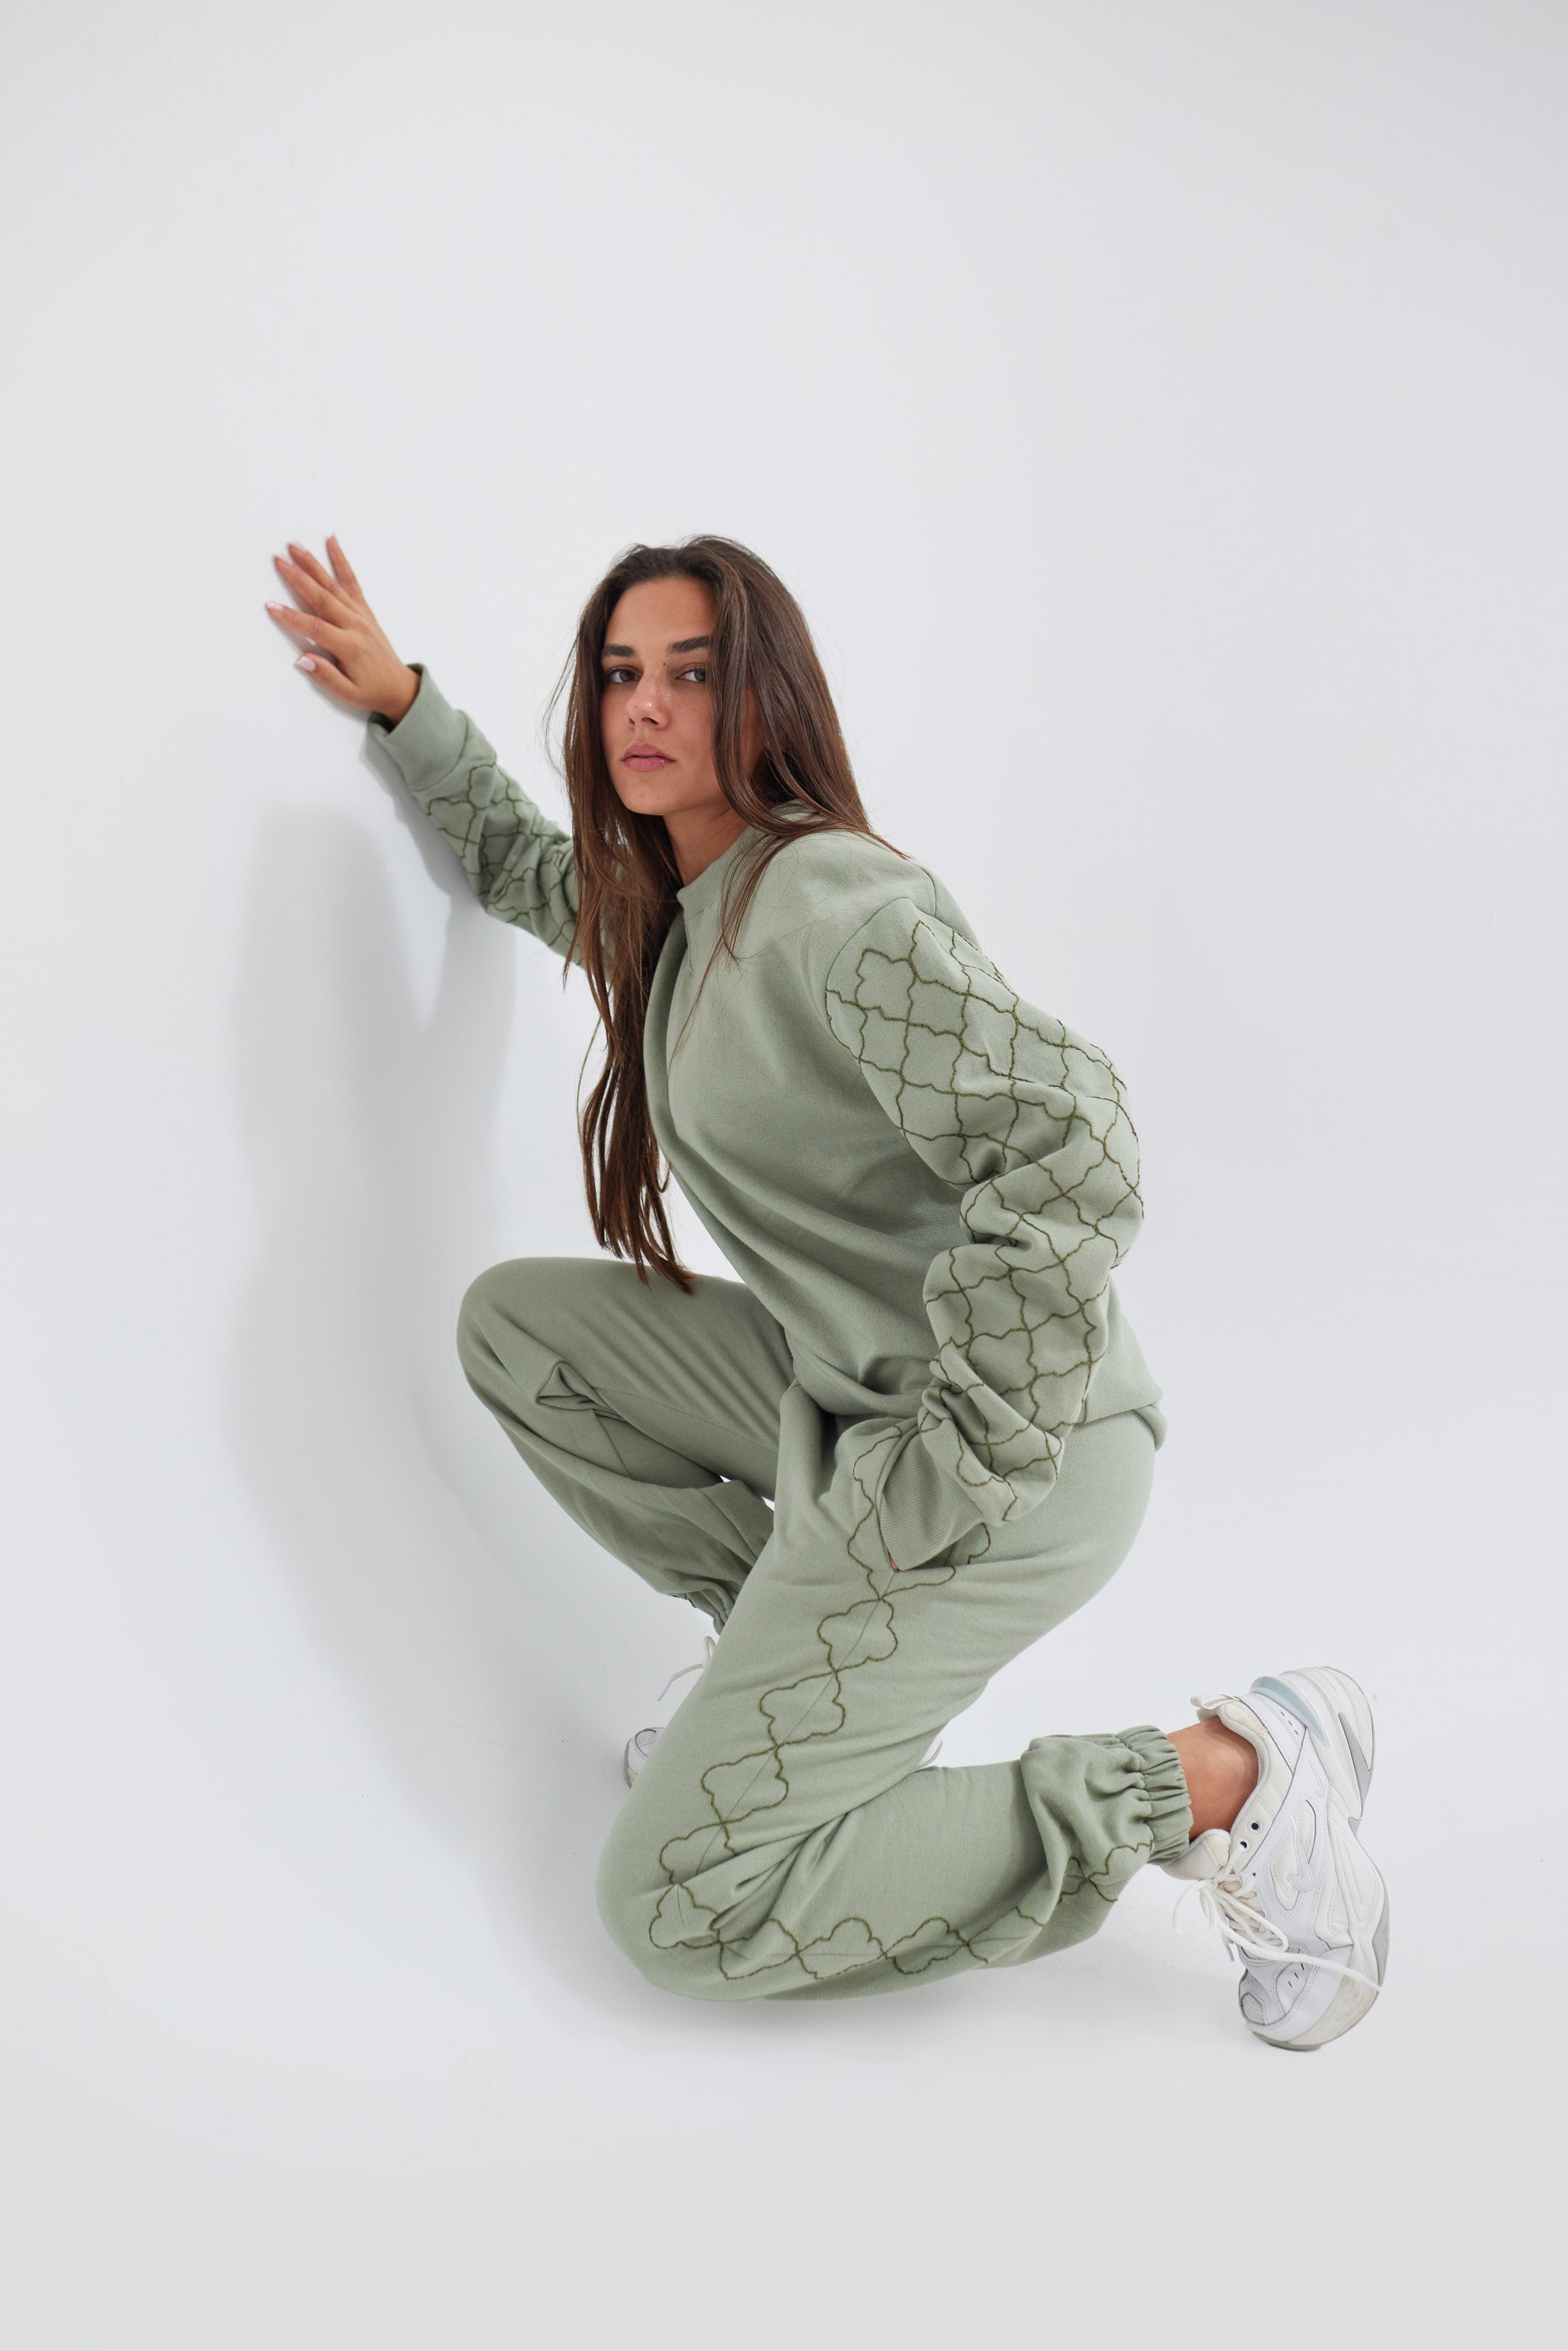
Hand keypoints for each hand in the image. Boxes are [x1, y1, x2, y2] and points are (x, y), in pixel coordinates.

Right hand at [265, 536, 418, 723]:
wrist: (399, 687)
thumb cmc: (371, 691)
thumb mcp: (348, 693)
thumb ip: (325, 675)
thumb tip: (302, 659)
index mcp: (350, 646)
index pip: (315, 628)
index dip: (291, 617)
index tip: (271, 606)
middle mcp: (356, 625)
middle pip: (322, 597)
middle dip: (298, 577)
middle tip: (279, 560)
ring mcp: (361, 614)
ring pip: (333, 584)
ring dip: (313, 564)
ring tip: (295, 546)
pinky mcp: (364, 609)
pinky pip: (351, 581)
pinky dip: (341, 560)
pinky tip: (332, 542)